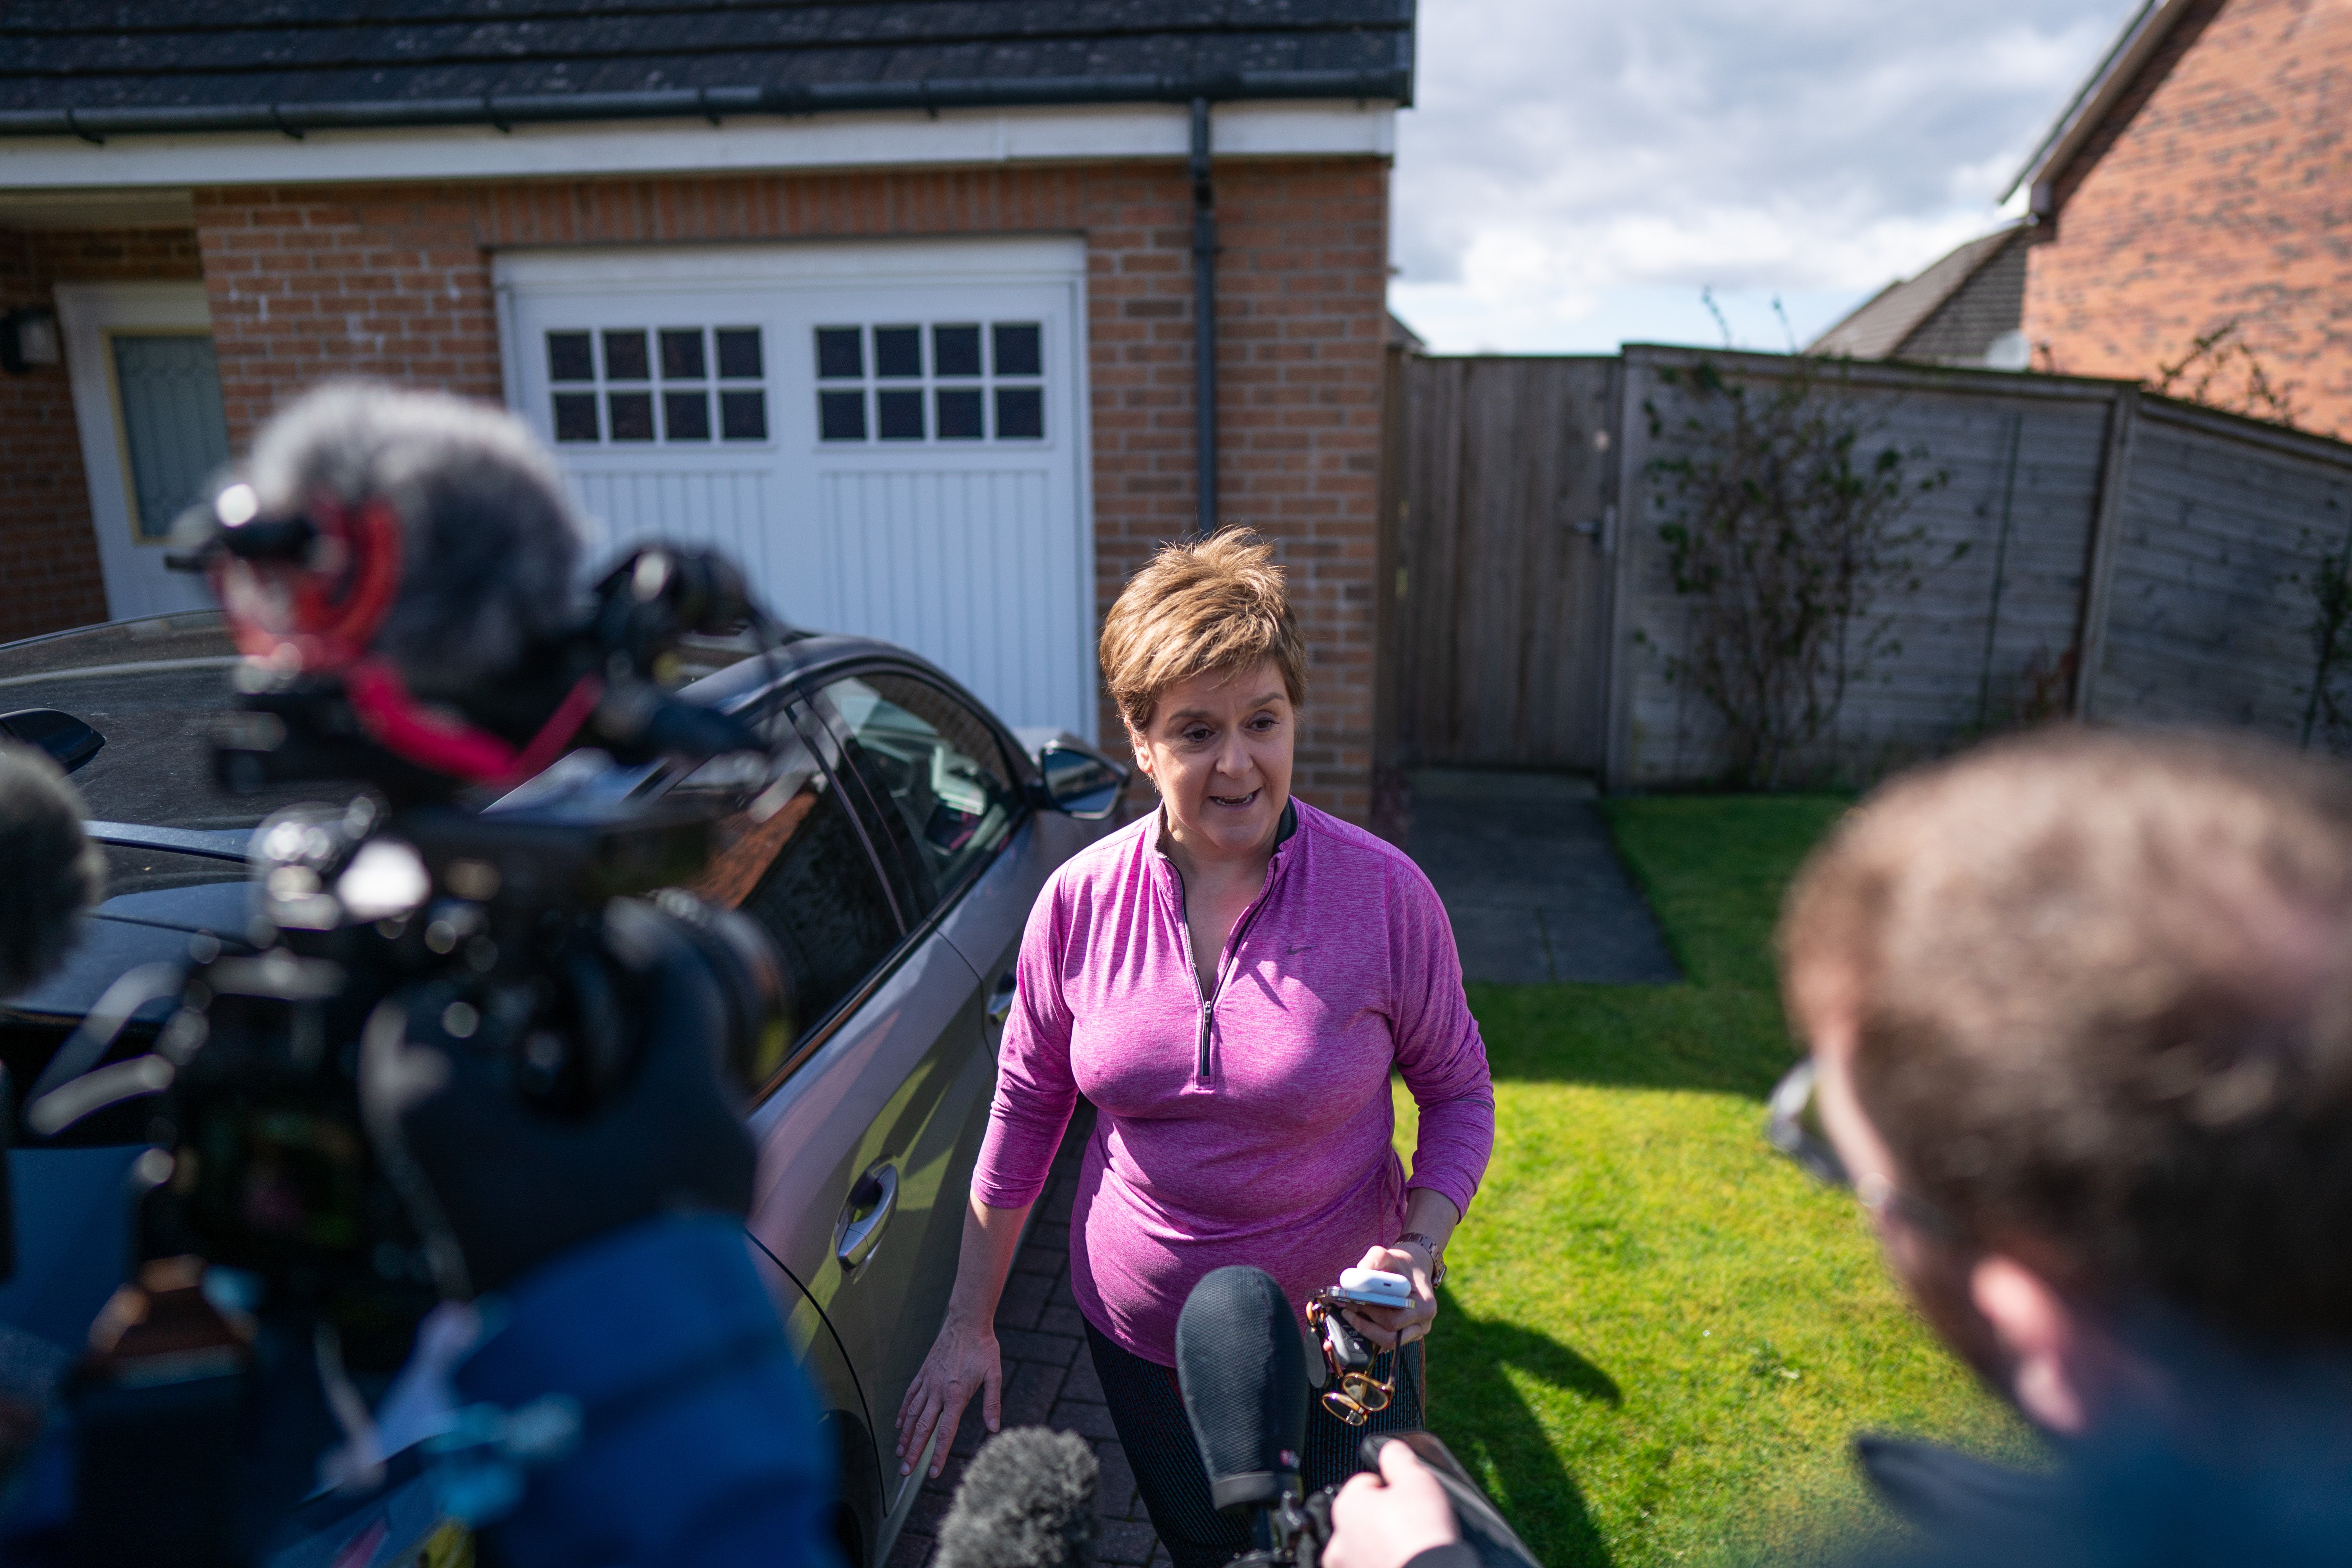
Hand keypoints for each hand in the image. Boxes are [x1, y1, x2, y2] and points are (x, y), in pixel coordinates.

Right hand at [359, 898, 754, 1297]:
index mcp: (693, 1107)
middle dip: (662, 985)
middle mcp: (726, 1143)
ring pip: (696, 1090)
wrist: (625, 1414)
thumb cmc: (567, 1291)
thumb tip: (408, 1020)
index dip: (640, 933)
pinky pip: (679, 1148)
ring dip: (646, 1057)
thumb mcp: (476, 1174)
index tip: (600, 918)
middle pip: (712, 1027)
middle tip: (613, 959)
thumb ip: (427, 1084)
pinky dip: (637, 1119)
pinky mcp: (699, 1241)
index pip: (686, 979)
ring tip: (586, 1043)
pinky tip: (577, 1136)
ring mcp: (721, 1194)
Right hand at [895, 1317, 1001, 1477]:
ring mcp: (928, 1381)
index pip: (945, 1432)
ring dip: (905, 1436)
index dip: (938, 1455)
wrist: (967, 1321)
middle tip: (904, 1472)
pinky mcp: (923, 1373)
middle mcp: (937, 1391)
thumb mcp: (994, 1375)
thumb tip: (994, 1429)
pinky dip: (903, 1411)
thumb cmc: (983, 1348)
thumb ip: (992, 1403)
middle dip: (913, 1452)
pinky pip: (910, 1395)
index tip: (932, 1473)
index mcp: (956, 1395)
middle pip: (923, 1428)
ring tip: (899, 1453)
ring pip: (912, 1414)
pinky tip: (900, 1424)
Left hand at [1327, 1444, 1458, 1567]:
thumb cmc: (1421, 1536)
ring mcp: (1347, 1567)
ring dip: (1381, 1544)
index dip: (1391, 1486)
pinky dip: (1382, 1563)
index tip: (1408, 1497)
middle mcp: (1339, 1539)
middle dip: (1385, 1516)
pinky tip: (1402, 1561)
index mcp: (1347, 1506)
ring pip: (1365, 1546)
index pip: (1366, 1482)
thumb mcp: (1417, 1480)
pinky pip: (1369, 1565)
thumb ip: (1398, 1459)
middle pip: (1364, 1516)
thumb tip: (1390, 1449)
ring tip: (1408, 1547)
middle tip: (1412, 1524)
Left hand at [1343, 1243, 1437, 1350]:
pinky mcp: (1401, 1336)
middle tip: (1346, 1310)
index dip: (1370, 1313)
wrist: (1411, 1271)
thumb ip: (1377, 1258)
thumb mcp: (1391, 1256)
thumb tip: (1359, 1271)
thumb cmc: (1402, 1265)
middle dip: (1364, 1324)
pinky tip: (1354, 1319)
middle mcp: (1421, 1325)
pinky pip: (1382, 1340)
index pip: (1394, 1320)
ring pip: (1385, 1342)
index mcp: (1424, 1307)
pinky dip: (1367, 1332)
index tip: (1353, 1301)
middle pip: (1389, 1337)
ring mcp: (1412, 1333)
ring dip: (1364, 1329)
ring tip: (1348, 1313)